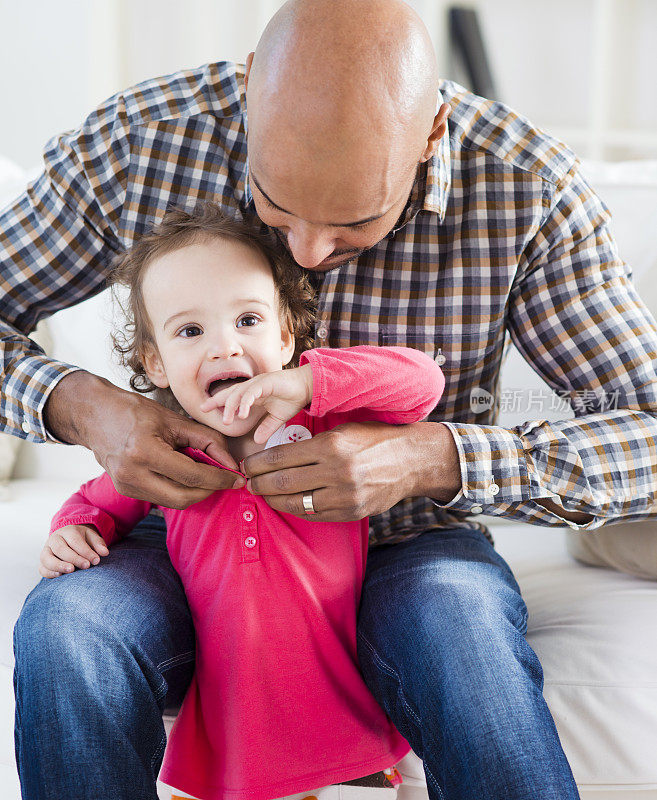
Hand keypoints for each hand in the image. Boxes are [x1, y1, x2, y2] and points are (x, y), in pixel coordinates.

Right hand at [39, 524, 109, 577]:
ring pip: (47, 558)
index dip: (85, 551)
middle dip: (74, 558)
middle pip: (60, 548)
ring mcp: (46, 550)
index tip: (96, 560)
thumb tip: (105, 553)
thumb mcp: (91, 537)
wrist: (67, 538)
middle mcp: (54, 540)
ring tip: (71, 570)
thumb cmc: (82, 539)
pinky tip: (59, 575)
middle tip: (86, 566)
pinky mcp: (42, 562)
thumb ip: (98, 544)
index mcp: (67, 531)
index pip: (75, 541)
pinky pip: (42, 568)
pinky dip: (49, 573)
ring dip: (58, 565)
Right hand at [44, 371, 244, 508]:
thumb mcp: (175, 421)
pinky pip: (162, 498)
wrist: (96, 416)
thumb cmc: (136, 413)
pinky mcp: (125, 491)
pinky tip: (187, 476)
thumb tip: (231, 464)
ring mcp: (125, 486)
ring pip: (174, 502)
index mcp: (143, 451)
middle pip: (184, 497)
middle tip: (225, 479)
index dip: (219, 479)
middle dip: (210, 490)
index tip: (237, 478)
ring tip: (207, 475)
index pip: (192, 475)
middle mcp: (132, 473)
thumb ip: (208, 441)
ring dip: (196, 492)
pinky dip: (180, 490)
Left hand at [199, 365, 312, 443]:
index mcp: (252, 394)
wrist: (307, 387)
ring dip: (231, 406)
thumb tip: (258, 440)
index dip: (217, 402)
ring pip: (238, 393)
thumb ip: (266, 428)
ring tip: (227, 420)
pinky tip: (242, 413)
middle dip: (216, 401)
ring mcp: (259, 384)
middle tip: (204, 410)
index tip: (204, 409)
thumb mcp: (277, 418)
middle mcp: (252, 387)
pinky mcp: (267, 382)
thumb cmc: (292, 398)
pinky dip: (246, 402)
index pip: (230, 397)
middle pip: (229, 392)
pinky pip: (252, 392)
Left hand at [240, 420, 435, 520]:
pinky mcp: (351, 512)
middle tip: (248, 481)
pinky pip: (313, 514)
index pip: (281, 457)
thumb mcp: (342, 431)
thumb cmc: (372, 439)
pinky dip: (295, 508)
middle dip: (259, 483)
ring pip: (295, 502)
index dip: (258, 463)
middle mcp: (337, 472)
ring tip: (262, 494)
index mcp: (331, 446)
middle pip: (283, 482)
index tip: (247, 464)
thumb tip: (275, 455)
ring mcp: (344, 496)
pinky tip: (286, 502)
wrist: (410, 460)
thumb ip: (312, 443)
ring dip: (273, 499)